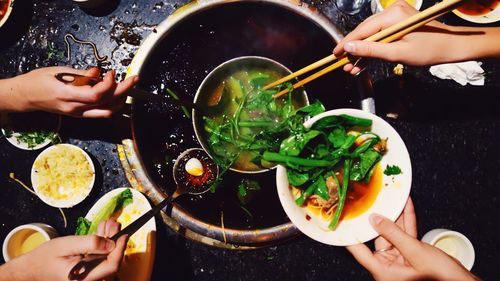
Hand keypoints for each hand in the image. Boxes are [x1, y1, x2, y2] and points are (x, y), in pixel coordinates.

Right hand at [0, 220, 127, 280]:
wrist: (32, 268)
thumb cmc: (45, 257)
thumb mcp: (67, 245)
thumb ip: (89, 243)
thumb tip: (111, 243)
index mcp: (83, 277)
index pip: (111, 266)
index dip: (120, 249)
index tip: (123, 235)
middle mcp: (88, 278)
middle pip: (111, 260)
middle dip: (115, 240)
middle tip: (115, 223)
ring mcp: (88, 274)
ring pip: (106, 256)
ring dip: (109, 239)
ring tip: (108, 223)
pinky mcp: (87, 268)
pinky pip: (99, 256)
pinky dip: (102, 242)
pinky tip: (102, 230)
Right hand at [1, 66, 137, 117]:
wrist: (26, 97)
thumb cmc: (39, 81)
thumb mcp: (59, 71)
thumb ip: (81, 75)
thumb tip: (99, 73)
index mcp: (67, 96)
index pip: (96, 95)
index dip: (109, 84)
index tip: (112, 72)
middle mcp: (75, 108)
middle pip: (106, 104)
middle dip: (124, 90)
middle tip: (133, 78)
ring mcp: (79, 114)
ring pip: (107, 112)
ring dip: (121, 99)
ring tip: (128, 86)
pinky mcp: (80, 115)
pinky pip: (101, 113)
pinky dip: (113, 104)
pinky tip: (118, 94)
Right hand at [333, 0, 472, 73]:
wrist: (452, 46)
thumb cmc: (429, 50)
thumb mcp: (397, 53)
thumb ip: (371, 50)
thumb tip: (349, 48)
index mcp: (392, 15)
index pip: (362, 30)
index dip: (347, 43)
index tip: (334, 55)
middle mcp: (392, 11)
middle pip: (365, 32)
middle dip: (353, 50)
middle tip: (342, 66)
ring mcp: (395, 16)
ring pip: (371, 35)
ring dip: (362, 53)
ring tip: (351, 69)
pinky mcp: (398, 23)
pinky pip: (380, 36)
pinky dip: (373, 49)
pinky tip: (363, 63)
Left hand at [347, 198, 478, 280]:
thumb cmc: (442, 278)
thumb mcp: (415, 252)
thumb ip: (393, 234)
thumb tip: (375, 219)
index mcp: (383, 271)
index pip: (358, 250)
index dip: (349, 234)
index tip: (342, 219)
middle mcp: (388, 267)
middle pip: (377, 238)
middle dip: (378, 217)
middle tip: (373, 199)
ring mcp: (400, 260)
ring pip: (393, 234)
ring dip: (395, 216)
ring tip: (391, 196)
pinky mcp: (412, 255)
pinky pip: (406, 235)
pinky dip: (407, 221)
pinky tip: (407, 205)